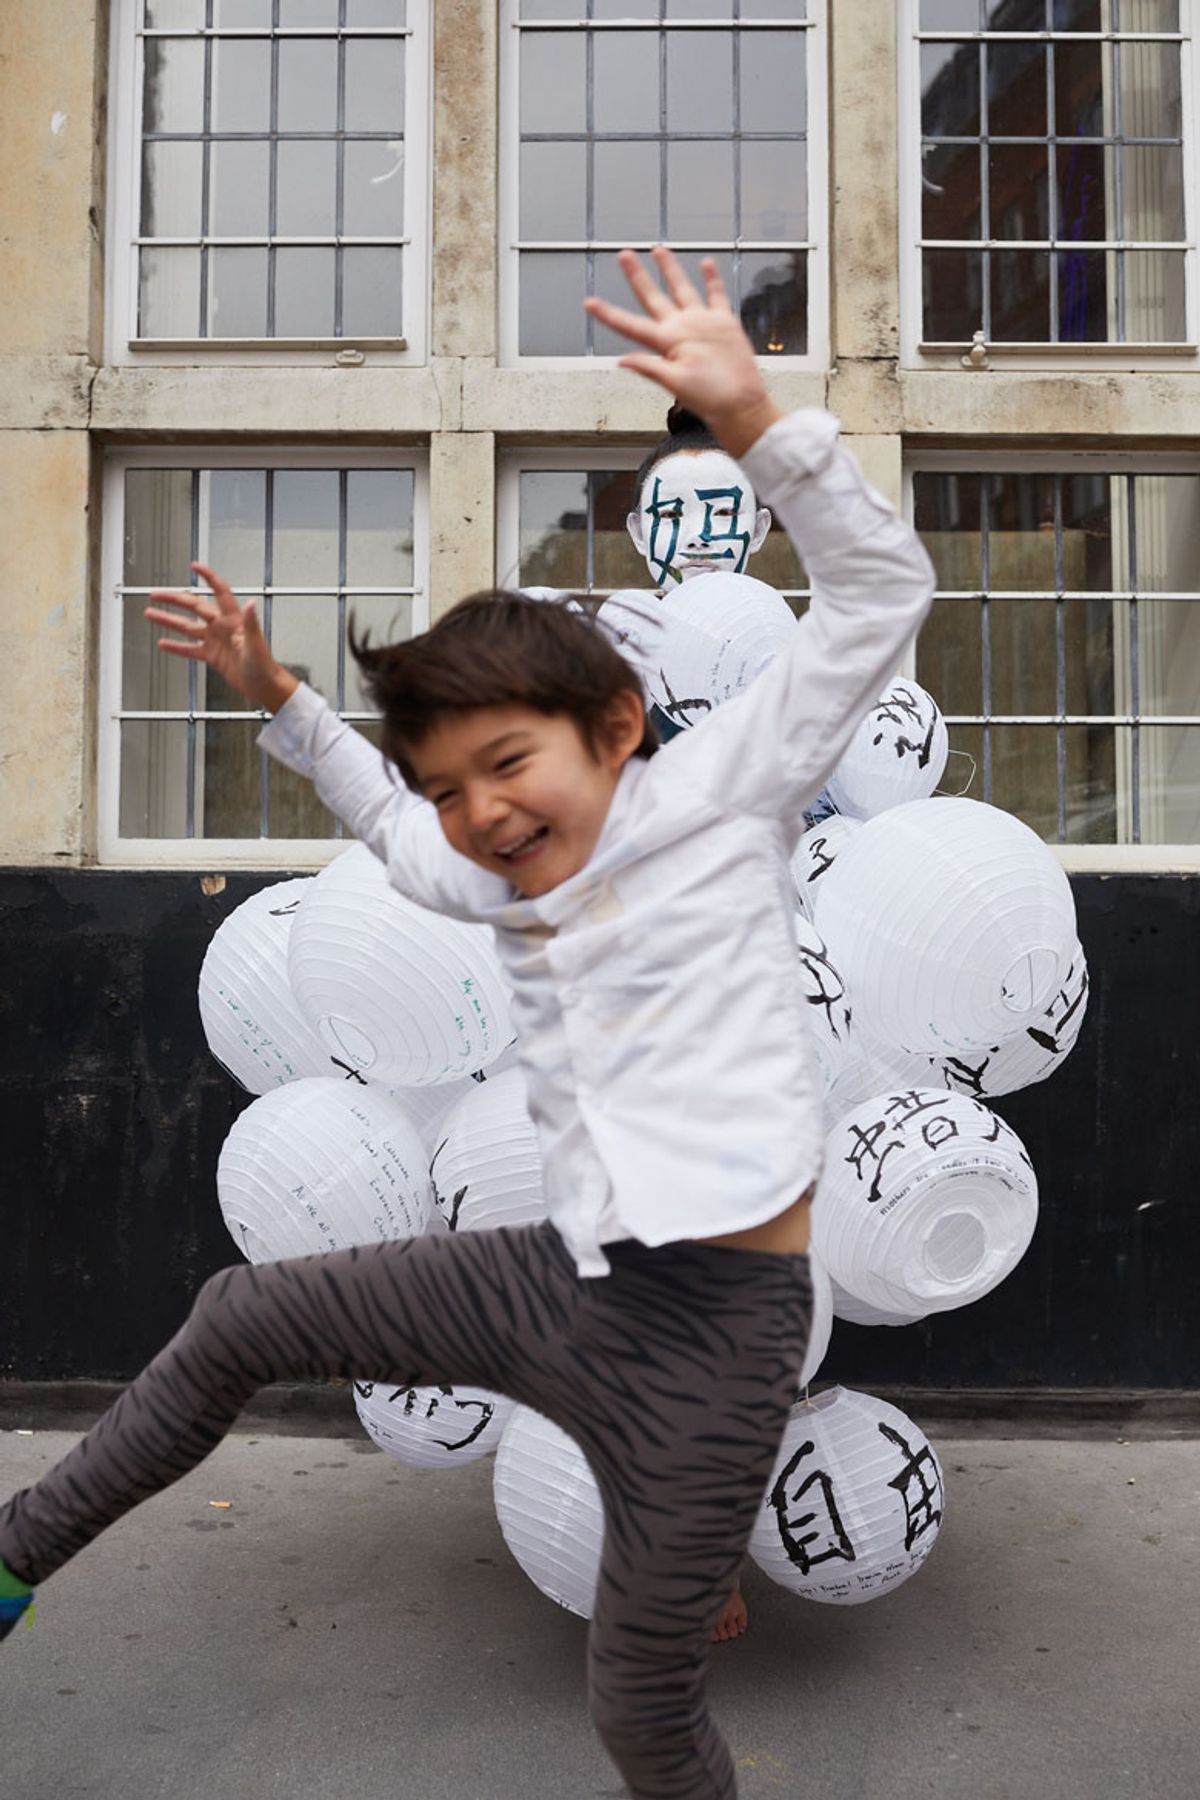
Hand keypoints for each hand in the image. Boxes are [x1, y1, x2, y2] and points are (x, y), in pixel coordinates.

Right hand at [145, 562, 298, 712]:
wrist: (264, 685)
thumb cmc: (264, 666)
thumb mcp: (256, 644)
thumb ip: (252, 623)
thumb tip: (251, 604)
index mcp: (234, 620)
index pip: (220, 592)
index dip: (209, 578)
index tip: (195, 567)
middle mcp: (222, 627)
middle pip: (194, 607)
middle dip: (174, 599)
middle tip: (156, 594)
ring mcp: (216, 641)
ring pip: (187, 627)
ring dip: (169, 620)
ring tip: (151, 614)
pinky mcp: (212, 656)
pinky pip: (190, 649)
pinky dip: (176, 647)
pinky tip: (164, 643)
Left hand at [584, 247, 781, 459]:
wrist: (740, 404)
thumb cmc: (709, 399)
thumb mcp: (676, 384)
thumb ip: (650, 368)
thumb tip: (622, 361)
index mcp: (665, 344)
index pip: (631, 325)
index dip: (609, 314)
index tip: (590, 303)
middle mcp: (679, 330)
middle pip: (653, 297)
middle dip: (638, 276)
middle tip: (625, 256)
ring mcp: (701, 324)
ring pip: (681, 289)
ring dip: (670, 269)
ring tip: (658, 250)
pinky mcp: (723, 323)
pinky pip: (716, 296)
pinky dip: (712, 279)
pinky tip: (706, 264)